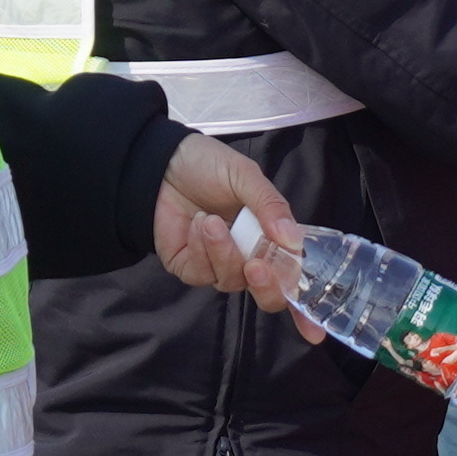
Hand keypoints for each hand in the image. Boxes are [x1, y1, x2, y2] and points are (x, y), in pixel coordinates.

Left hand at [150, 131, 297, 295]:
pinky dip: (200, 249)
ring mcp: (217, 264)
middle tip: (255, 265)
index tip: (288, 272)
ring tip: (211, 220)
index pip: (289, 271)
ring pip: (231, 281)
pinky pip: (201, 274)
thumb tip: (292, 240)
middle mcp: (247, 254)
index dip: (293, 283)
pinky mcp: (189, 267)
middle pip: (266, 293)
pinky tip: (197, 223)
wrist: (163, 162)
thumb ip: (271, 205)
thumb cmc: (208, 165)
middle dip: (263, 285)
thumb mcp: (245, 176)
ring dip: (223, 252)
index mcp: (269, 235)